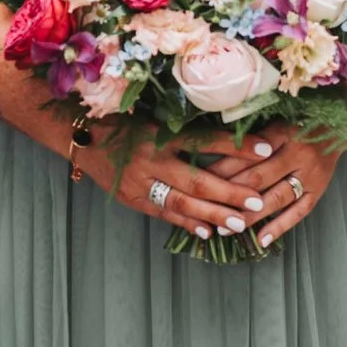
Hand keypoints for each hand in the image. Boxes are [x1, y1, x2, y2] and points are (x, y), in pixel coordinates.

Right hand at [82, 134, 274, 243]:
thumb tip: (230, 128)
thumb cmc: (124, 118)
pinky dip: (186, 222)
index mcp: (161, 134)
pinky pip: (164, 213)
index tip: (267, 148)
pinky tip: (207, 232)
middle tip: (257, 203)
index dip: (237, 145)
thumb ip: (186, 124)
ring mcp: (140, 183)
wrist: (79, 135)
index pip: (206, 140)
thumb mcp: (155, 115)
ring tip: (238, 224)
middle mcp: (151, 160)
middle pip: (197, 180)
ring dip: (212, 215)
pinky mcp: (132, 199)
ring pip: (182, 203)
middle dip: (229, 194)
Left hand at [205, 127, 340, 249]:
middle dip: (230, 195)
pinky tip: (260, 241)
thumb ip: (253, 137)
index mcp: (284, 132)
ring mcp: (311, 175)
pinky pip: (299, 212)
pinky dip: (280, 227)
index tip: (201, 180)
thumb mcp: (277, 120)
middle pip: (259, 177)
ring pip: (276, 198)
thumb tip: (216, 154)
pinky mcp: (319, 190)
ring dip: (250, 216)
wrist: (341, 124)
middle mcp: (299, 153)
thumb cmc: (301, 121)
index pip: (249, 153)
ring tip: (226, 229)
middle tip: (206, 209)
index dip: (224, 168)